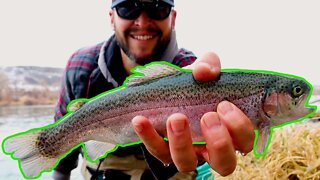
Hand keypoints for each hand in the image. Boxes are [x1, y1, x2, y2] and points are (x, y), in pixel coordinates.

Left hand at [131, 52, 254, 175]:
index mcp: (230, 131)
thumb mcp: (205, 69)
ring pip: (188, 163)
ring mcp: (187, 152)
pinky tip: (141, 119)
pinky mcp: (164, 150)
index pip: (246, 142)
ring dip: (181, 142)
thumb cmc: (197, 84)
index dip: (240, 129)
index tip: (225, 105)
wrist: (172, 87)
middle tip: (208, 116)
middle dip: (218, 142)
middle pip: (224, 163)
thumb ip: (210, 65)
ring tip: (176, 118)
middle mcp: (211, 149)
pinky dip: (149, 136)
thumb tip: (203, 71)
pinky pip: (157, 150)